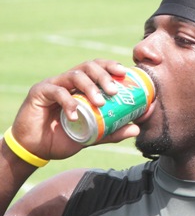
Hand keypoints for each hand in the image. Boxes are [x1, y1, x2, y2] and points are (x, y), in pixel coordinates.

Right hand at [9, 59, 138, 160]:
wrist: (37, 149)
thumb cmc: (64, 137)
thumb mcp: (92, 135)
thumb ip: (112, 131)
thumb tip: (136, 129)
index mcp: (82, 86)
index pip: (98, 67)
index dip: (111, 66)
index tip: (124, 72)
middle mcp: (69, 80)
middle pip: (88, 66)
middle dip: (103, 75)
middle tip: (114, 90)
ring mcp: (54, 84)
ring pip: (75, 75)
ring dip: (89, 87)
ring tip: (100, 102)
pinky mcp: (39, 92)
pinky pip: (56, 91)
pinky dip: (68, 101)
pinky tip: (74, 115)